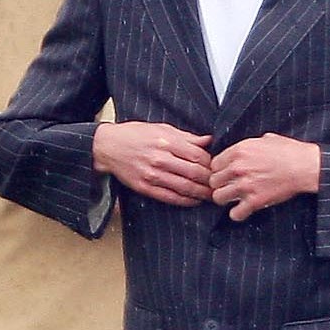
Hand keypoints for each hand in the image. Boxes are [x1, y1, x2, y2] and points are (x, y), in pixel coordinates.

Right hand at [92, 121, 211, 204]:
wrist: (108, 146)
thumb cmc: (135, 135)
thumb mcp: (162, 128)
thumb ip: (186, 137)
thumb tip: (209, 140)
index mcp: (167, 141)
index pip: (198, 155)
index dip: (212, 164)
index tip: (219, 168)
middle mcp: (160, 158)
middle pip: (194, 173)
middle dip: (210, 181)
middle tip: (221, 185)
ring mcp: (152, 174)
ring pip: (184, 187)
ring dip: (201, 193)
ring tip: (212, 196)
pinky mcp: (144, 187)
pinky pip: (170, 197)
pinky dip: (185, 201)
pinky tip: (194, 200)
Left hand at [207, 133, 320, 219]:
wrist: (305, 166)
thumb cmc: (290, 151)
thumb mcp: (267, 139)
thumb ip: (251, 144)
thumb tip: (247, 147)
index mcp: (239, 151)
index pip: (214, 164)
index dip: (220, 170)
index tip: (226, 174)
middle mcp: (238, 168)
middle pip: (213, 181)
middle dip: (220, 185)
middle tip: (229, 187)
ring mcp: (245, 185)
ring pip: (218, 197)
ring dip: (225, 199)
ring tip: (234, 199)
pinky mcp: (255, 201)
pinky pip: (235, 214)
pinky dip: (238, 214)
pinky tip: (243, 210)